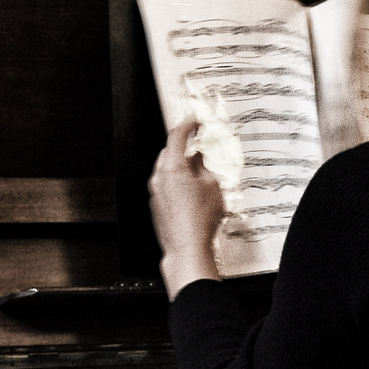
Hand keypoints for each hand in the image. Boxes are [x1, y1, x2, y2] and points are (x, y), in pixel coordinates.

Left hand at [148, 119, 225, 298]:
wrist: (186, 248)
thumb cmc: (200, 220)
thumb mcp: (212, 186)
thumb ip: (204, 168)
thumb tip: (200, 160)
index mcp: (173, 168)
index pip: (177, 136)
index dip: (187, 125)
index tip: (194, 120)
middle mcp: (160, 177)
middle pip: (169, 152)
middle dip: (184, 146)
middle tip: (199, 144)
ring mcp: (156, 191)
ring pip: (167, 169)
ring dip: (181, 165)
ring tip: (200, 171)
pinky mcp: (157, 204)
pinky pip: (166, 184)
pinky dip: (178, 181)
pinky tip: (192, 190)